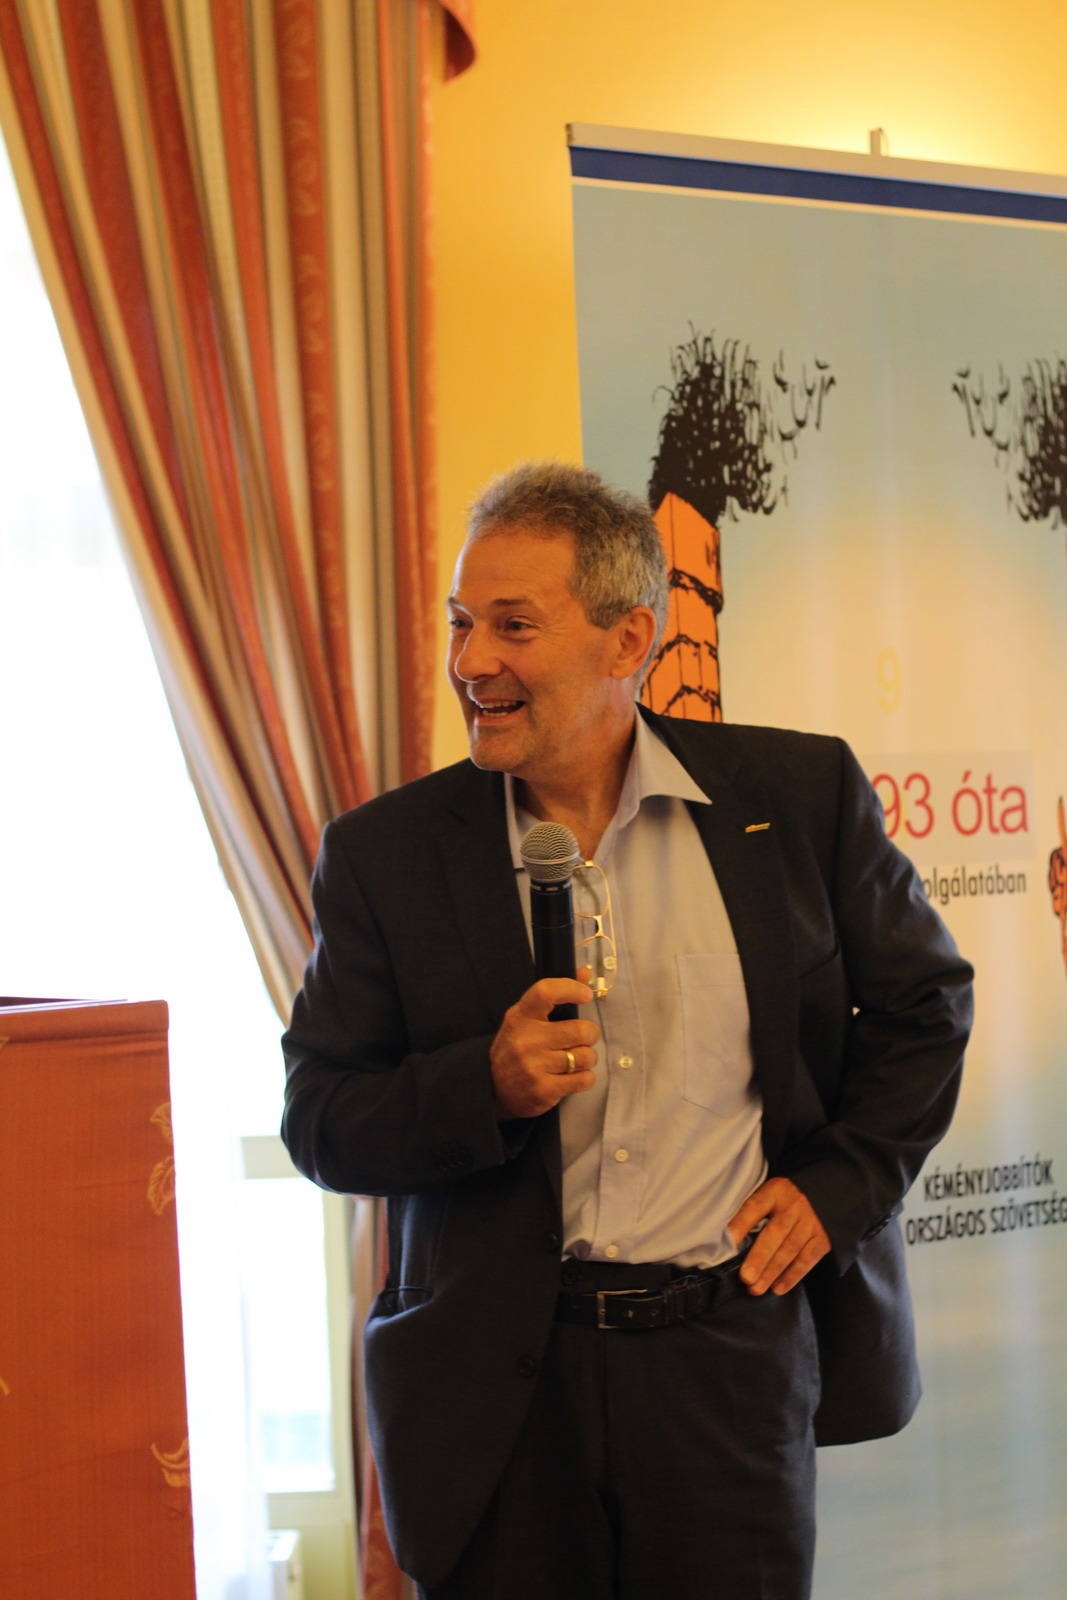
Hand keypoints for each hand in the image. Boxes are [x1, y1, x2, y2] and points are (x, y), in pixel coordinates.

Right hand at [490, 967, 598, 1118]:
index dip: (571, 989)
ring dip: (586, 1058)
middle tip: (580, 1038)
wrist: (493, 1089)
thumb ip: (555, 996)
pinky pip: (585, 1079)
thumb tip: (585, 972)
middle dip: (589, 1035)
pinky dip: (585, 1077)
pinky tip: (571, 1076)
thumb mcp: (527, 1018)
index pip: (546, 992)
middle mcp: (526, 1040)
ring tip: (572, 1059)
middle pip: (580, 1030)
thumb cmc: (516, 1048)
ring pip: (586, 1056)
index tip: (585, 994)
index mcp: (520, 1016)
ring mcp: (534, 1067)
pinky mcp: (544, 1090)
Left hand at [727, 1177, 830, 1295]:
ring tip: (756, 1288)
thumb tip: (729, 1240)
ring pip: (790, 1250)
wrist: (823, 1195)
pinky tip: (777, 1288)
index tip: (730, 1239)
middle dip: (759, 1258)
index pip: (755, 1206)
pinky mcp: (822, 1239)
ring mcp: (810, 1222)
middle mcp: (794, 1205)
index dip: (742, 1223)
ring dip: (772, 1272)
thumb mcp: (769, 1195)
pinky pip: (806, 1260)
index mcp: (775, 1191)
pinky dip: (792, 1276)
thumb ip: (752, 1213)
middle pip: (774, 1233)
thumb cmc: (785, 1200)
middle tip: (746, 1277)